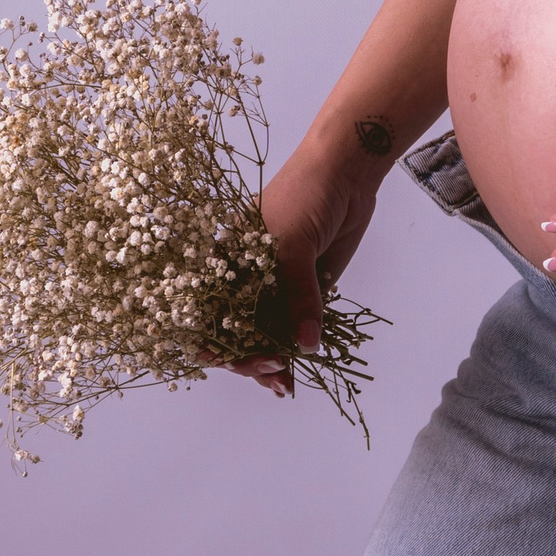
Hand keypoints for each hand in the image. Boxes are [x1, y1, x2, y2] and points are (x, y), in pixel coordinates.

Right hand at [228, 136, 379, 397]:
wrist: (346, 171)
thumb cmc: (305, 193)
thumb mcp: (293, 242)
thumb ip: (298, 294)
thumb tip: (303, 344)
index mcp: (228, 262)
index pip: (208, 310)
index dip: (212, 339)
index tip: (225, 360)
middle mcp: (247, 279)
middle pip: (236, 332)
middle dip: (247, 358)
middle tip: (272, 371)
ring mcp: (276, 287)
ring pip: (265, 337)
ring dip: (271, 364)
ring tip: (284, 384)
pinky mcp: (307, 292)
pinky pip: (295, 329)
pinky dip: (295, 352)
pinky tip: (295, 377)